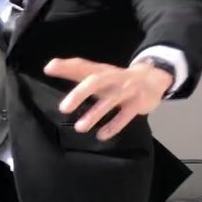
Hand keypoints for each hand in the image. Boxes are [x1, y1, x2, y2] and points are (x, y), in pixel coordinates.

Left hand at [44, 57, 173, 140]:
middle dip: (80, 93)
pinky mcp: (138, 103)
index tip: (49, 69)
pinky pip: (126, 115)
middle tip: (63, 108)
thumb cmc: (117, 80)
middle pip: (96, 81)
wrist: (154, 79)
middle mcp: (113, 78)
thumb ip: (75, 72)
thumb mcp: (98, 75)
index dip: (66, 66)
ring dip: (95, 114)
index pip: (82, 65)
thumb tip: (48, 67)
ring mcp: (127, 90)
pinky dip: (114, 126)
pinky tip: (101, 135)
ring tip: (79, 128)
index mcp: (101, 71)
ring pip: (111, 100)